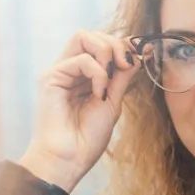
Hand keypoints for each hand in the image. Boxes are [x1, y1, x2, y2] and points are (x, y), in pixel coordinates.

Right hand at [18, 30, 139, 191]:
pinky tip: (98, 94)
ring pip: (83, 37)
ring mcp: (59, 71)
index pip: (101, 44)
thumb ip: (123, 75)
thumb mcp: (113, 101)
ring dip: (106, 52)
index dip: (123, 44)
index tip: (144, 52)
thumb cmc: (88, 137)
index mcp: (83, 75)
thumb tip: (143, 50)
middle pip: (90, 34)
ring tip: (111, 78)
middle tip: (126, 65)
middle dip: (115, 44)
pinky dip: (97, 74)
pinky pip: (80, 59)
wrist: (70, 159)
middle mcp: (69, 69)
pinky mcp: (51, 77)